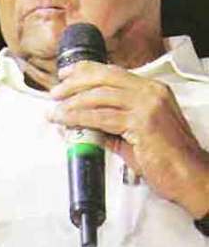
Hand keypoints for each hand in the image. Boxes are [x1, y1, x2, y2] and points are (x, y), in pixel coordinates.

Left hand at [49, 61, 208, 217]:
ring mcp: (147, 106)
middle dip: (74, 84)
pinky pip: (101, 117)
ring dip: (71, 103)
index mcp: (150, 89)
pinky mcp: (141, 123)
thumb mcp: (134, 133)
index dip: (85, 70)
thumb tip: (80, 122)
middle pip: (103, 79)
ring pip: (99, 97)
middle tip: (54, 93)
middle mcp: (150, 92)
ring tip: (55, 111)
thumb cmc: (165, 157)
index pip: (112, 72)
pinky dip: (79, 118)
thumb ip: (109, 124)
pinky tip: (66, 121)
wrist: (190, 176)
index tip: (65, 74)